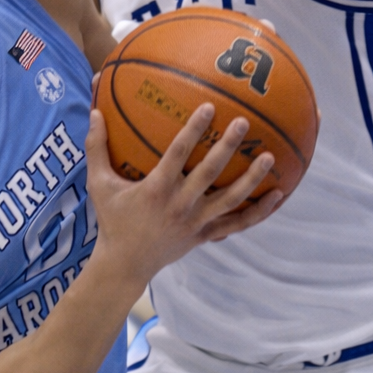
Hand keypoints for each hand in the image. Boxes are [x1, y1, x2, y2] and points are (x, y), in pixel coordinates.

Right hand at [85, 101, 281, 289]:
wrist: (125, 265)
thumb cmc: (112, 220)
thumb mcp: (98, 184)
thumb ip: (96, 147)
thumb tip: (94, 112)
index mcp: (156, 189)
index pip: (178, 154)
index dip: (193, 130)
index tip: (208, 108)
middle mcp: (180, 204)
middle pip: (210, 173)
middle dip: (227, 147)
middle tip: (243, 123)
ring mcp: (196, 222)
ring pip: (230, 199)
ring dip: (252, 178)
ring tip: (269, 157)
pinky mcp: (206, 235)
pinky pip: (237, 223)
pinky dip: (259, 211)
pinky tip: (278, 196)